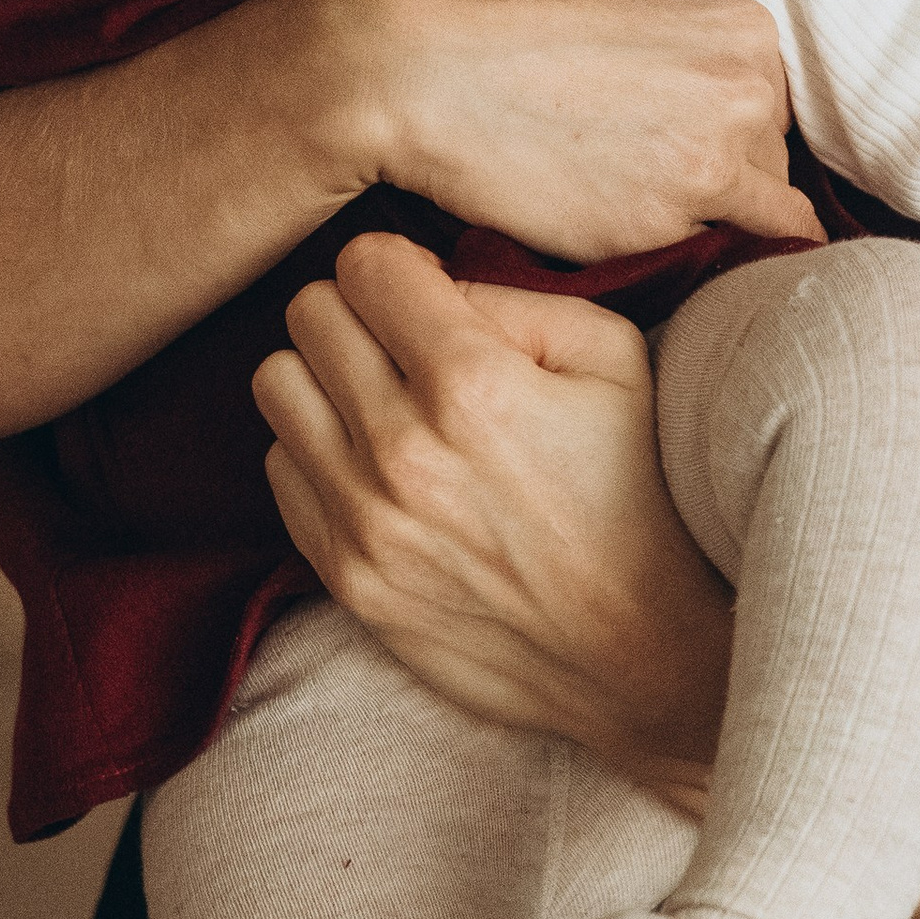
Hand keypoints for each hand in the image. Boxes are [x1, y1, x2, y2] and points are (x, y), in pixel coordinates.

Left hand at [253, 229, 731, 802]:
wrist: (642, 654)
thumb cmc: (639, 493)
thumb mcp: (614, 360)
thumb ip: (516, 298)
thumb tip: (432, 287)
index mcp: (472, 384)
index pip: (363, 263)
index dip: (399, 268)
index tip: (427, 296)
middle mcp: (402, 450)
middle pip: (309, 316)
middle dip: (358, 313)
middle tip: (405, 344)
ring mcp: (365, 521)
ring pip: (277, 386)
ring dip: (325, 380)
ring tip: (384, 404)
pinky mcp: (346, 578)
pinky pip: (280, 471)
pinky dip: (318, 455)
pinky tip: (379, 469)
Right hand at [323, 0, 824, 260]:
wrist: (415, 62)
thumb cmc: (502, 13)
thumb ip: (686, 35)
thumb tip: (710, 68)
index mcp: (740, 27)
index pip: (767, 97)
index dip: (720, 121)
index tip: (674, 135)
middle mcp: (745, 92)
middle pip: (766, 156)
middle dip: (718, 170)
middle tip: (638, 168)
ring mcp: (710, 164)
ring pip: (748, 214)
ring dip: (703, 219)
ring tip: (628, 204)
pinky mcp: (661, 228)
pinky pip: (709, 258)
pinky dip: (687, 260)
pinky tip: (638, 240)